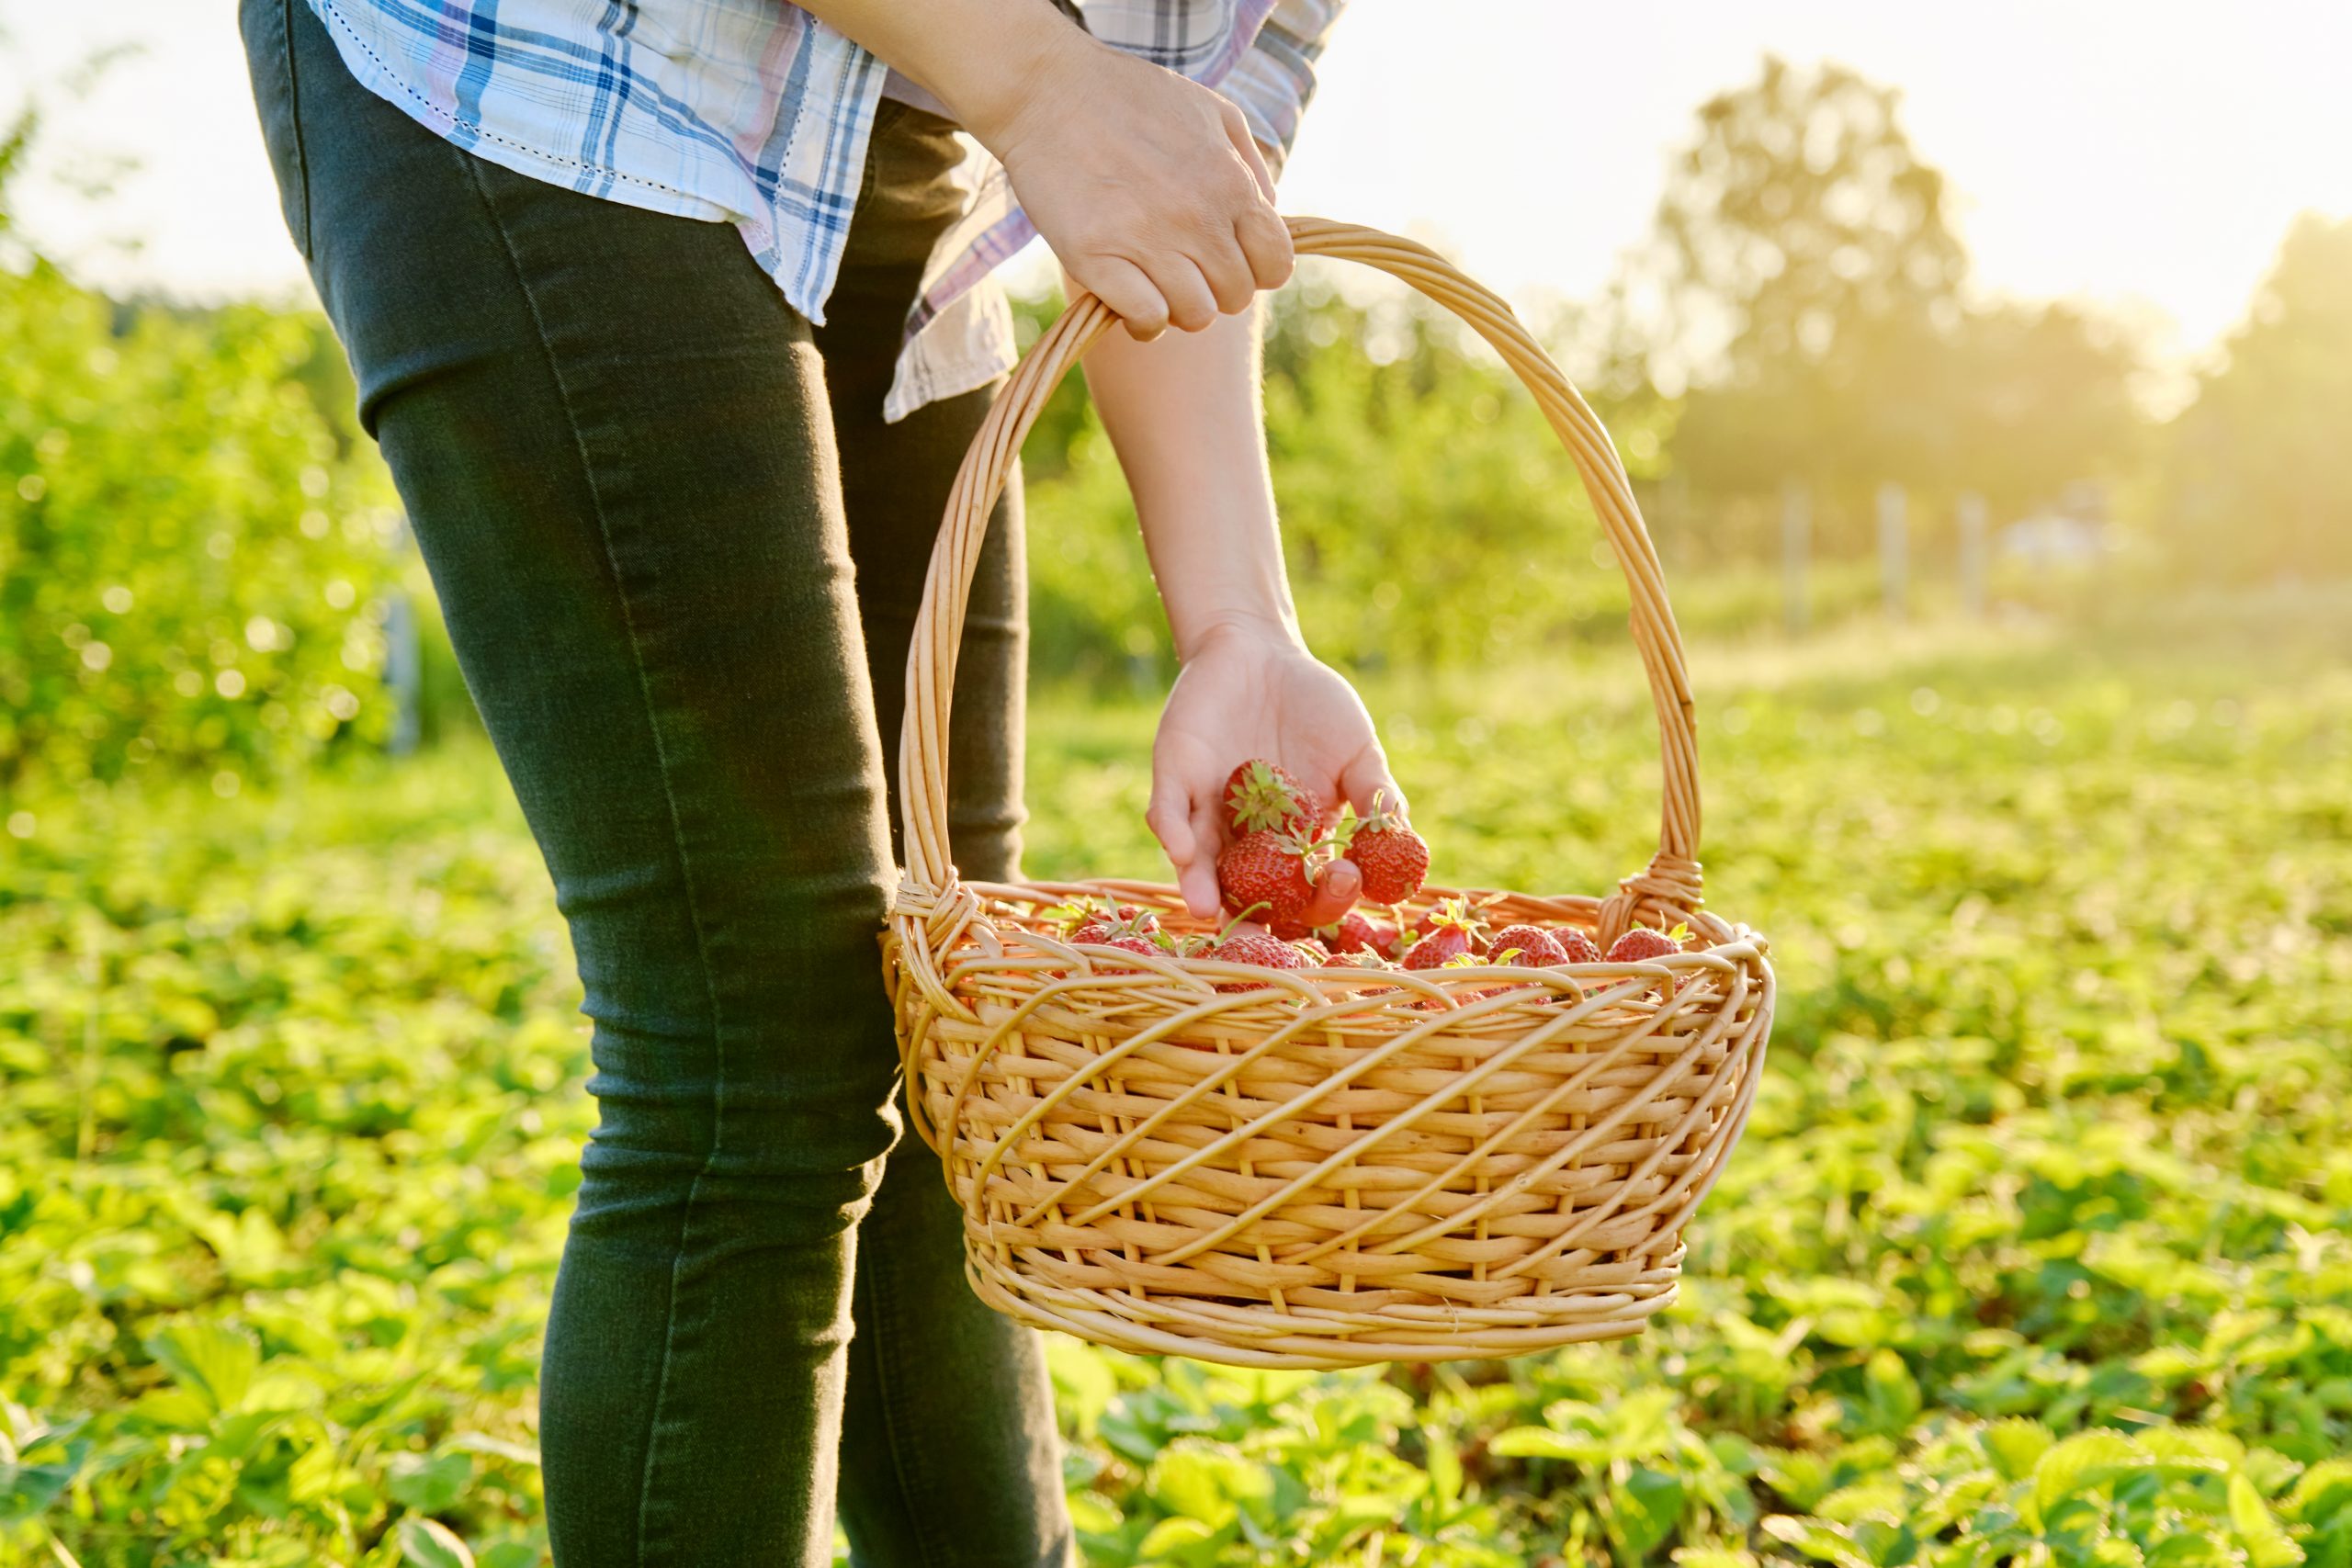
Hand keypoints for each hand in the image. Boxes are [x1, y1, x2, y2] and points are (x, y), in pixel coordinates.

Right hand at [965, 26, 1293, 338]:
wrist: (1047, 90)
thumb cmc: (1130, 97)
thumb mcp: (1211, 110)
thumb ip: (1250, 165)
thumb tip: (1271, 213)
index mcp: (1230, 183)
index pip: (1275, 265)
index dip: (1257, 270)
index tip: (1227, 256)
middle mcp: (1196, 217)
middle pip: (1235, 297)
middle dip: (1215, 289)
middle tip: (1183, 268)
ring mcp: (1146, 239)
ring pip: (1195, 316)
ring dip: (1178, 308)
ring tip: (1155, 283)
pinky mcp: (1096, 258)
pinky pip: (1146, 319)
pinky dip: (1142, 321)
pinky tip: (1128, 300)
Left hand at [1148, 623, 1402, 922]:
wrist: (1259, 650)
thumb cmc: (1314, 706)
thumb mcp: (1357, 751)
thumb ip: (1376, 796)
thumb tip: (1400, 841)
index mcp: (1294, 842)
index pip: (1308, 888)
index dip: (1326, 894)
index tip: (1347, 879)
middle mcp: (1246, 839)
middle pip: (1249, 892)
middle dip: (1259, 911)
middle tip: (1273, 921)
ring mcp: (1208, 813)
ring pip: (1199, 862)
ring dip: (1200, 886)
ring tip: (1206, 906)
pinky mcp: (1175, 780)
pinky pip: (1169, 812)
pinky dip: (1174, 831)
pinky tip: (1184, 848)